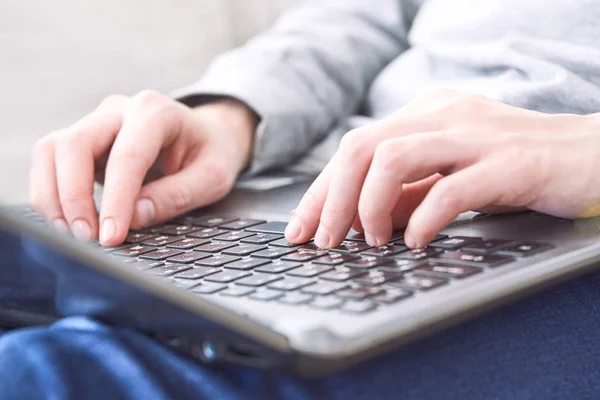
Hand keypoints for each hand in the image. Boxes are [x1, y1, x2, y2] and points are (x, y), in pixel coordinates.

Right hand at [30, 90, 257, 245]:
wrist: (206, 135)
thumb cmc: (211, 154)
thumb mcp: (212, 177)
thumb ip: (177, 195)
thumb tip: (134, 218)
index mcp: (156, 111)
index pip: (126, 156)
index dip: (115, 200)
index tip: (111, 236)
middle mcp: (119, 110)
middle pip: (74, 144)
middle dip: (74, 197)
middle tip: (88, 238)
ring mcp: (96, 122)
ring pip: (51, 150)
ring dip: (53, 196)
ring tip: (75, 234)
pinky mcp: (82, 140)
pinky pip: (50, 161)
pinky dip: (50, 193)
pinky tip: (68, 221)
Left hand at [285, 89, 599, 248]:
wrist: (590, 156)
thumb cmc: (516, 166)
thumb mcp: (448, 176)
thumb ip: (407, 194)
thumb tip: (361, 221)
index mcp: (426, 114)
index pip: (354, 147)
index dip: (320, 191)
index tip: (301, 229)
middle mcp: (444, 114)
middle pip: (362, 147)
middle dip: (332, 199)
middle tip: (324, 242)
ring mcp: (476, 135)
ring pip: (394, 157)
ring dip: (369, 206)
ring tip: (370, 241)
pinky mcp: (510, 163)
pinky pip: (451, 188)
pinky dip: (424, 219)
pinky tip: (417, 242)